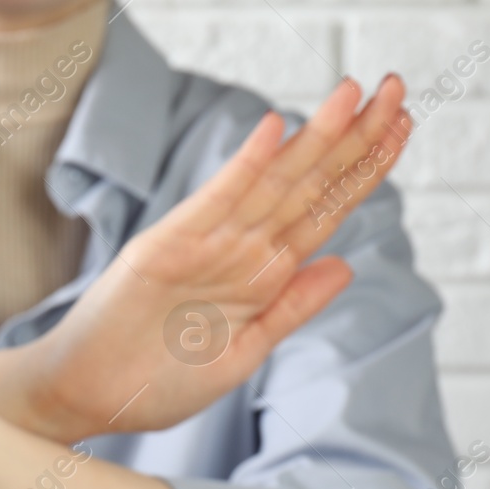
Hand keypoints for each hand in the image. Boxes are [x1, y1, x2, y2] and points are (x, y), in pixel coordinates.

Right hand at [19, 75, 412, 440]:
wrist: (86, 398)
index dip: (365, 170)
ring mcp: (204, 245)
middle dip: (356, 138)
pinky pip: (214, 202)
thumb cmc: (155, 384)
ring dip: (316, 140)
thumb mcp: (241, 356)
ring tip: (356, 95)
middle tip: (396, 89)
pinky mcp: (164, 246)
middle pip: (309, 185)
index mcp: (262, 278)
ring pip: (273, 185)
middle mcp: (240, 252)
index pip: (326, 211)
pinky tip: (275, 132)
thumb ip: (290, 309)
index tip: (402, 128)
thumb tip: (346, 266)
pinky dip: (244, 167)